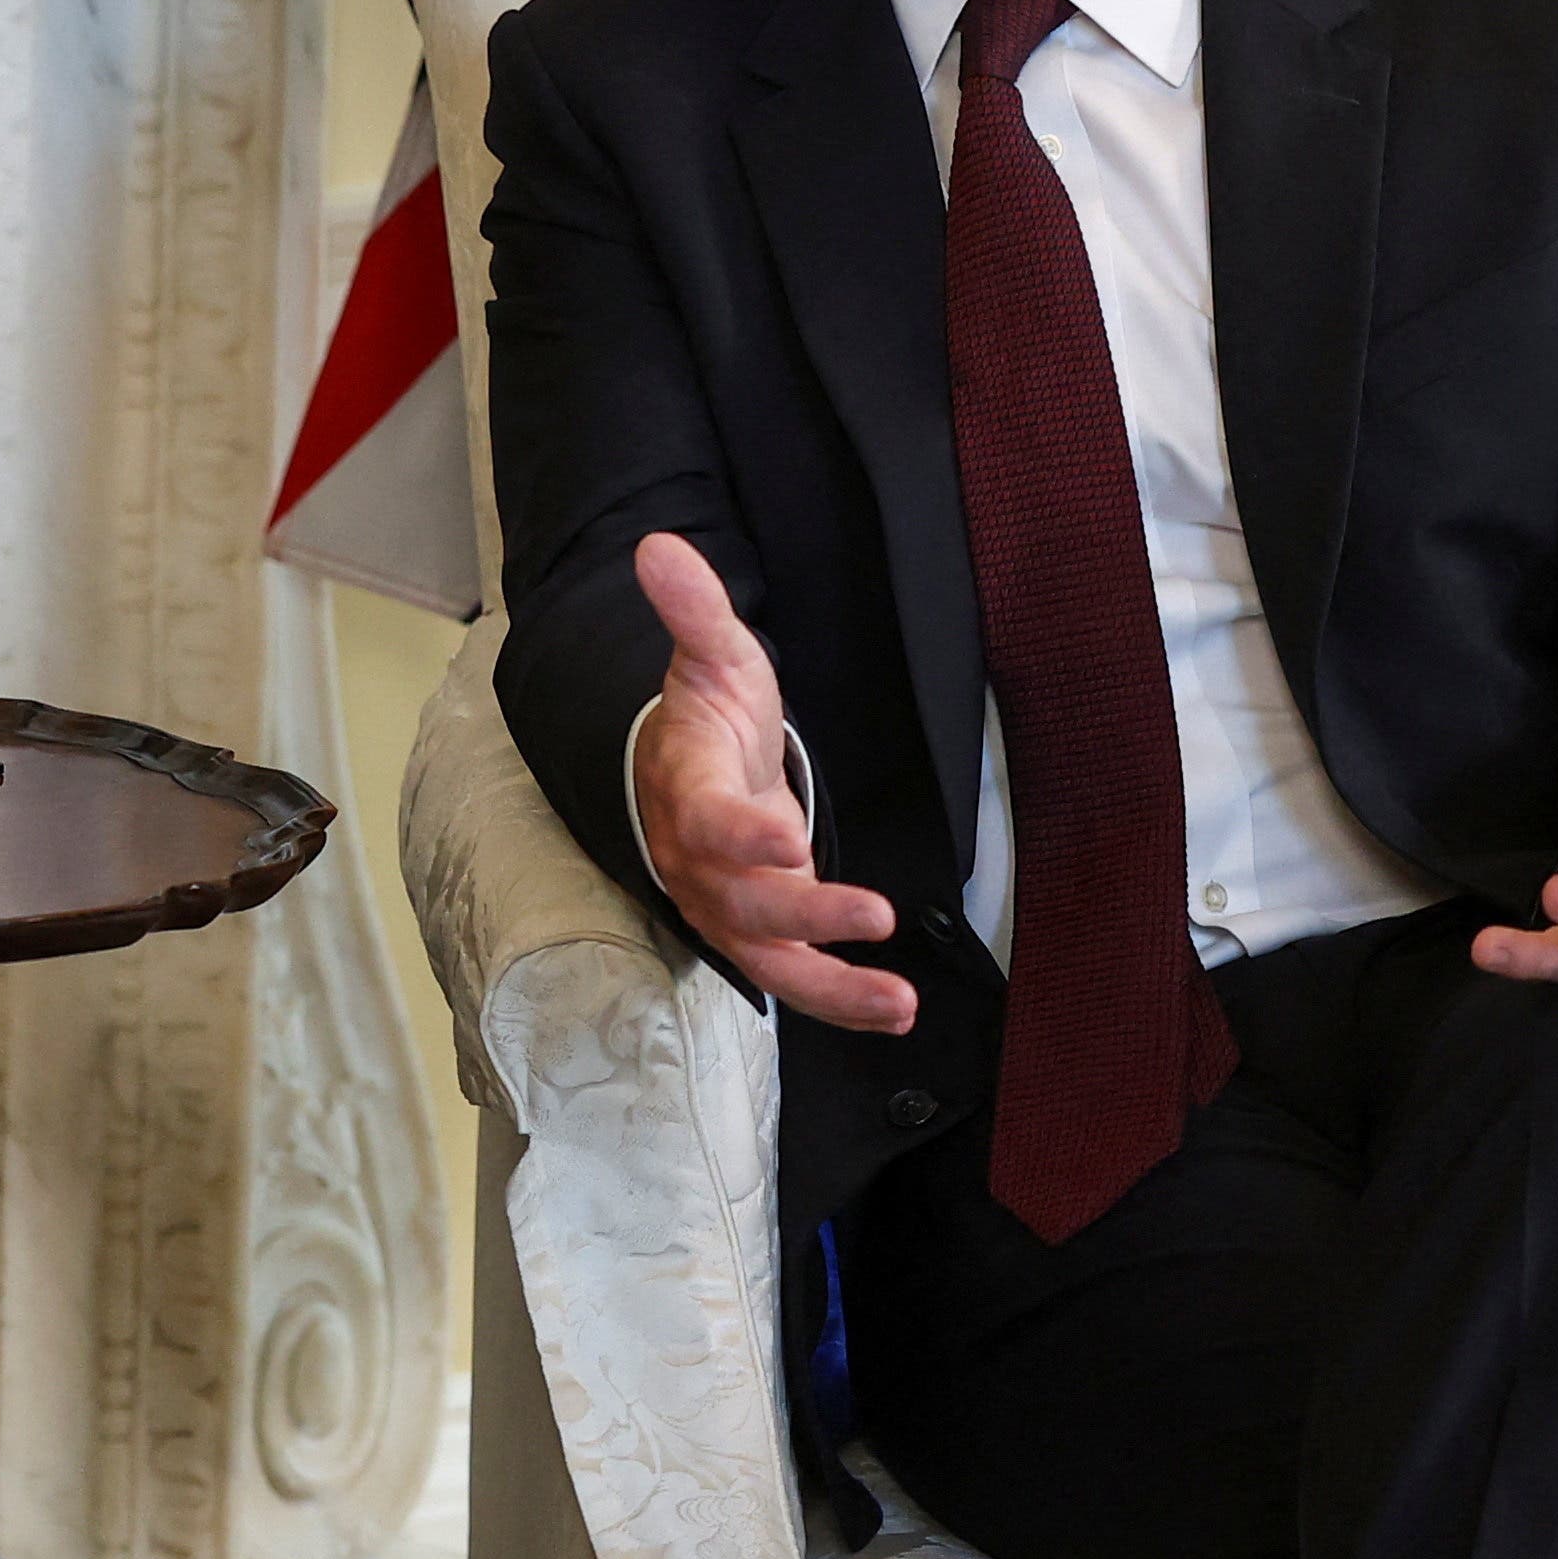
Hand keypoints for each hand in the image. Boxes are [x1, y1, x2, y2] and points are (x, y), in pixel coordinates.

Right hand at [627, 533, 909, 1030]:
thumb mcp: (712, 657)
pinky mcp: (758, 936)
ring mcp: (726, 907)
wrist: (684, 778)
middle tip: (872, 913)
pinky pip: (795, 978)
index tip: (788, 835)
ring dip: (833, 986)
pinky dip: (842, 1001)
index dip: (742, 833)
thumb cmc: (707, 721)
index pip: (707, 819)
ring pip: (769, 960)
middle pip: (741, 902)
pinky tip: (897, 1011)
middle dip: (805, 911)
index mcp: (688, 791)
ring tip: (898, 1003)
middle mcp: (700, 862)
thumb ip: (694, 610)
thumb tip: (658, 547)